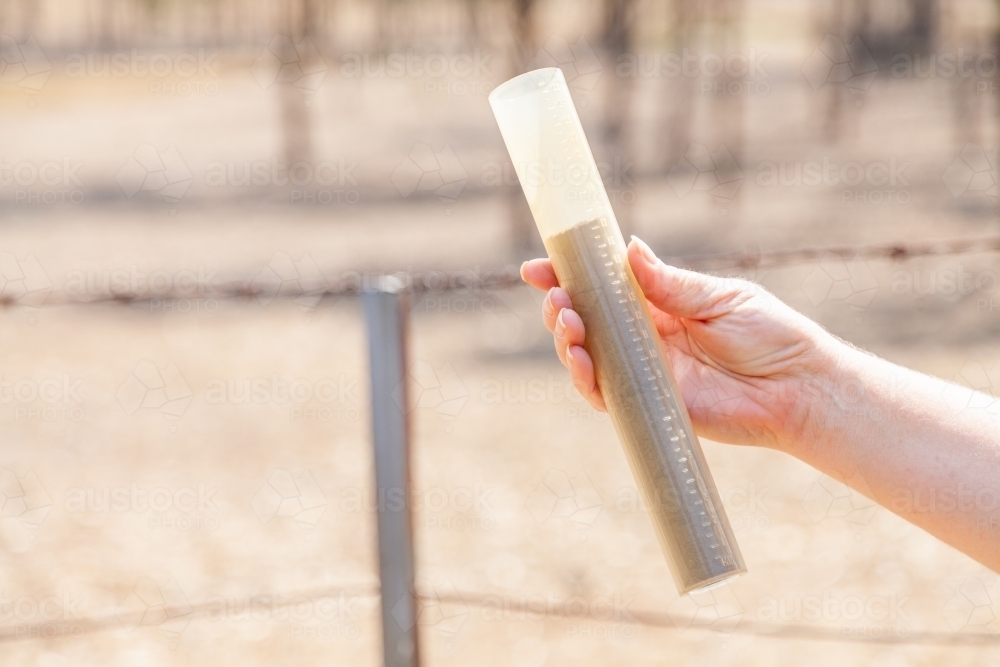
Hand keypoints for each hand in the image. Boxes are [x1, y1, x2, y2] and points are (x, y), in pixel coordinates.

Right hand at [521, 237, 842, 450]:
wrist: (799, 387)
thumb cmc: (771, 336)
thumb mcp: (720, 298)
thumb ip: (671, 283)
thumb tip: (629, 249)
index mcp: (660, 305)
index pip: (604, 288)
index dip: (567, 276)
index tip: (537, 266)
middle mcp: (645, 338)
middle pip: (586, 322)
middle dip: (560, 306)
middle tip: (556, 295)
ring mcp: (643, 372)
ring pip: (586, 357)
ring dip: (566, 338)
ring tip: (568, 320)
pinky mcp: (649, 405)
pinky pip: (603, 394)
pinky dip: (584, 377)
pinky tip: (581, 358)